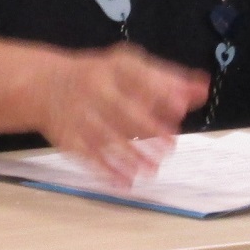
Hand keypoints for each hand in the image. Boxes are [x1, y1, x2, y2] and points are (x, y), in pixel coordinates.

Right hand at [28, 43, 208, 185]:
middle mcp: (95, 88)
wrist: (46, 84)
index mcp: (114, 67)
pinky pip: (87, 154)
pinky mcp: (67, 136)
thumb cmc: (101, 75)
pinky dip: (106, 170)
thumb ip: (168, 79)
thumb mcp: (131, 68)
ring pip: (106, 135)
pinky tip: (125, 181)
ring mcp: (79, 113)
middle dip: (148, 127)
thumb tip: (203, 89)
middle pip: (122, 109)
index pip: (139, 78)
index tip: (181, 107)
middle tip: (170, 143)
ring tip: (154, 168)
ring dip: (130, 154)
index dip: (160, 92)